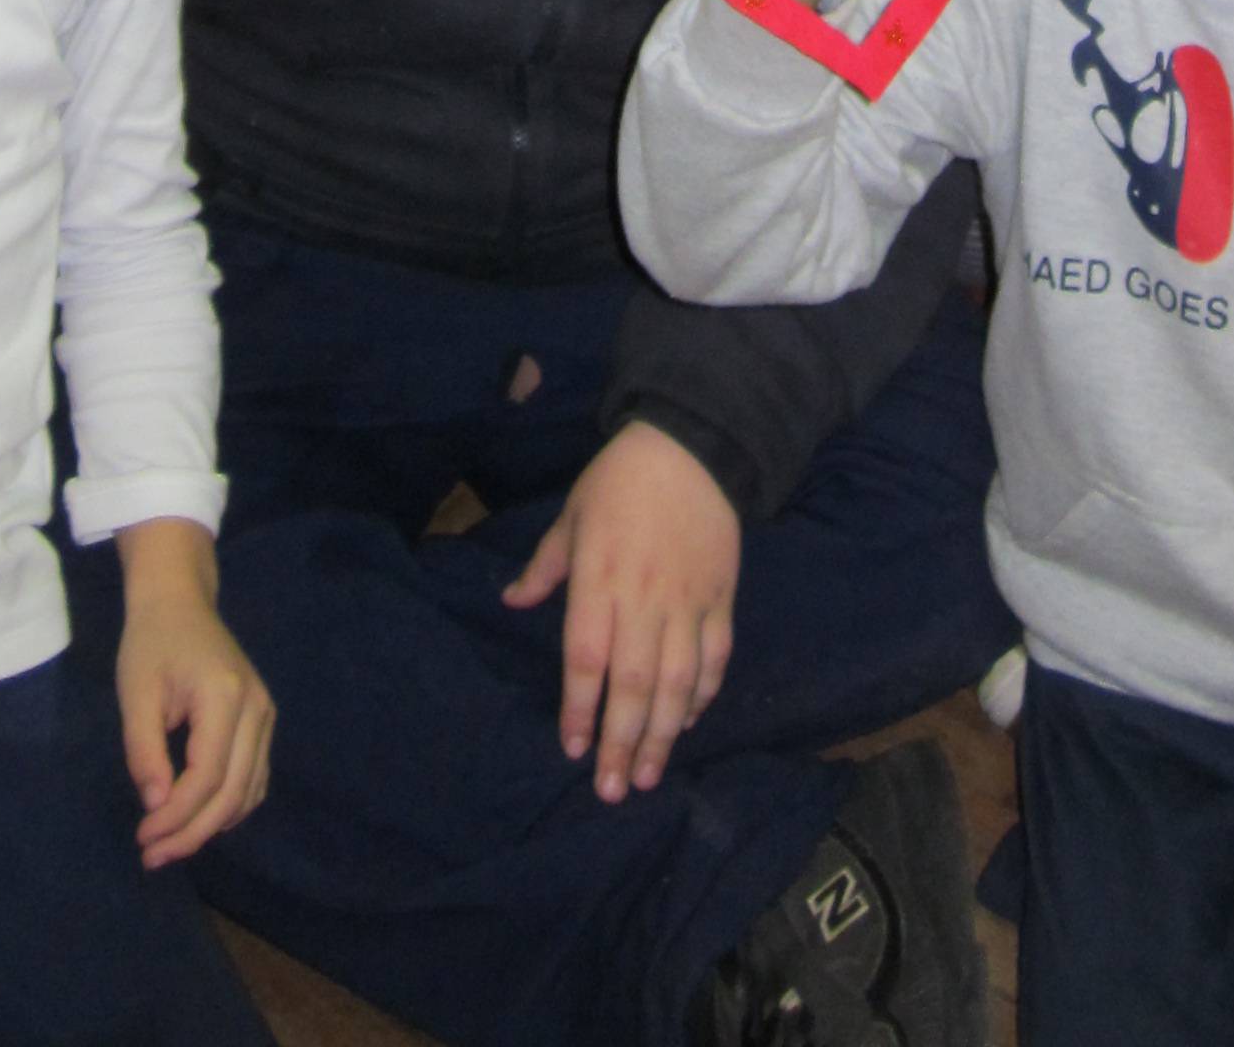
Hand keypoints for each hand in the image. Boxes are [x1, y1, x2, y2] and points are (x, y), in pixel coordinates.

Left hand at [114, 521, 274, 867]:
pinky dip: (230, 807)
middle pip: (234, 792)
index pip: (208, 776)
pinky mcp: (263, 719)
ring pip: (250, 791)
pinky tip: (197, 818)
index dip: (176, 816)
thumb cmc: (151, 643)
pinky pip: (255, 778)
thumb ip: (145, 751)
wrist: (179, 601)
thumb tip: (157, 807)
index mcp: (225, 696)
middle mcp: (256, 708)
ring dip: (211, 826)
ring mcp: (265, 714)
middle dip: (193, 832)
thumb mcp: (136, 693)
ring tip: (169, 844)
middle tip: (152, 856)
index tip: (142, 837)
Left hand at [501, 423, 739, 802]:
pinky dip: (704, 693)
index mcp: (599, 578)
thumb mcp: (571, 514)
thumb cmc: (619, 481)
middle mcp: (644, 598)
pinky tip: (688, 720)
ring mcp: (688, 600)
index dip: (579, 708)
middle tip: (613, 790)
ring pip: (677, 680)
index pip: (586, 657)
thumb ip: (545, 566)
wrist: (692, 443)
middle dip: (622, 741)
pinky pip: (715, 655)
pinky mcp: (721, 596)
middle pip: (633, 682)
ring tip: (650, 775)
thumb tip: (511, 601)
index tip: (573, 749)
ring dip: (664, 732)